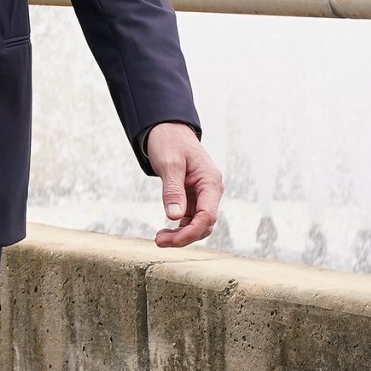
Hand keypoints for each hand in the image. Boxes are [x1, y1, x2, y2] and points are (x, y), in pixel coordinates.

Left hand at [146, 122, 220, 248]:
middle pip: (205, 224)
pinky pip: (191, 217)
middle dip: (184, 236)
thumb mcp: (169, 163)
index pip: (208, 216)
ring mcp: (203, 194)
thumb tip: (175, 217)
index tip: (171, 240)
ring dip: (181, 234)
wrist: (168, 128)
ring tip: (160, 238)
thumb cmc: (169, 141)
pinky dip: (179, 226)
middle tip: (159, 241)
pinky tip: (165, 231)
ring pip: (199, 223)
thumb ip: (172, 190)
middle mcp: (211, 190)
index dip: (191, 232)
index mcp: (211, 181)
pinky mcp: (194, 196)